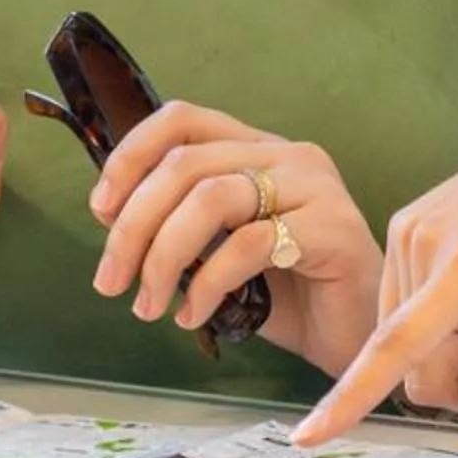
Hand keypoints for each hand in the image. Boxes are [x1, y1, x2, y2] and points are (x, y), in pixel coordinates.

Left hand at [91, 102, 384, 372]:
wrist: (358, 338)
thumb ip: (184, 225)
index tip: (100, 210)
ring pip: (211, 197)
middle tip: (110, 280)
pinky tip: (194, 316)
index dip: (131, 155)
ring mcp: (316, 187)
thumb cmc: (292, 296)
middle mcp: (288, 155)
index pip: (183, 119)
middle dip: (132, 224)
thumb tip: (113, 218)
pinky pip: (248, 243)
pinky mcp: (334, 228)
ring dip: (163, 255)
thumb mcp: (223, 251)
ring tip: (148, 304)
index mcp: (259, 150)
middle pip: (185, 162)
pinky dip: (207, 284)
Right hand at [294, 120, 457, 446]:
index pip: (398, 345)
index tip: (307, 438)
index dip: (353, 398)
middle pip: (414, 360)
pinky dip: (443, 324)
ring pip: (407, 338)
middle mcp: (422, 241)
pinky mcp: (407, 222)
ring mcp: (409, 227)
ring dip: (455, 354)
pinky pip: (408, 303)